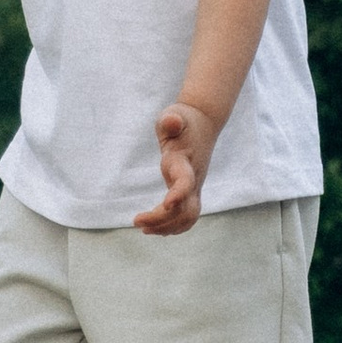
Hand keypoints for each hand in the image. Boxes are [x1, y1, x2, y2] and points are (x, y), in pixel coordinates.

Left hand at [135, 98, 215, 233]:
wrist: (204, 122)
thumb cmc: (185, 119)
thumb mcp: (175, 114)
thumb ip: (172, 119)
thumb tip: (172, 122)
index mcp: (185, 161)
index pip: (186, 182)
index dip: (178, 194)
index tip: (166, 205)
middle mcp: (193, 178)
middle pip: (185, 209)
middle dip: (163, 220)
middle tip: (137, 221)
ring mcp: (195, 186)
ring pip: (188, 216)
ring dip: (167, 227)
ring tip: (144, 228)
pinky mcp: (192, 190)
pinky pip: (188, 215)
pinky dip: (174, 226)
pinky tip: (155, 228)